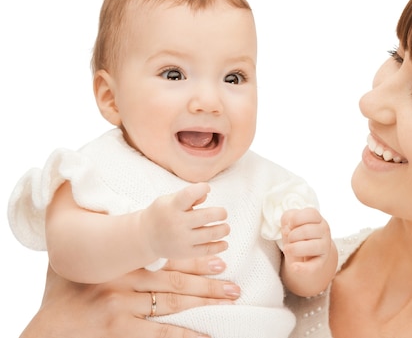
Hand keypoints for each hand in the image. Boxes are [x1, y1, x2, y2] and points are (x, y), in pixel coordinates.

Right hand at [21, 257, 239, 337]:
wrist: (48, 328)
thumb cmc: (65, 294)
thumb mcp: (82, 264)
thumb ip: (104, 245)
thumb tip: (107, 214)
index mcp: (121, 265)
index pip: (167, 262)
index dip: (196, 261)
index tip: (220, 260)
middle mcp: (125, 284)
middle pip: (176, 283)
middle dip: (208, 284)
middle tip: (233, 286)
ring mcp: (124, 310)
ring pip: (173, 305)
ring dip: (204, 304)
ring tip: (228, 302)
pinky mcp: (121, 332)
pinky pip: (160, 334)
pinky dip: (185, 335)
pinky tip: (204, 335)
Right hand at [141, 183, 229, 260]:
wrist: (145, 237)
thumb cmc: (163, 213)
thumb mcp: (170, 200)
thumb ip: (189, 196)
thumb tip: (206, 194)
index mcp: (172, 206)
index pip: (189, 194)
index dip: (202, 188)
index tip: (207, 188)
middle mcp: (177, 223)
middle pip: (206, 216)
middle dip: (220, 213)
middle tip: (223, 213)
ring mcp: (181, 239)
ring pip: (209, 234)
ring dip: (223, 230)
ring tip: (225, 227)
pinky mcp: (185, 252)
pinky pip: (206, 250)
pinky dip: (219, 246)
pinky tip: (224, 243)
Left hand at [280, 207, 333, 273]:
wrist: (305, 253)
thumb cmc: (297, 234)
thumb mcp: (290, 223)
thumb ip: (287, 219)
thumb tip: (287, 230)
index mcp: (318, 219)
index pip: (311, 214)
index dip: (296, 219)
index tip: (290, 224)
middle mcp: (324, 231)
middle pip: (308, 230)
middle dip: (292, 236)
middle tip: (289, 239)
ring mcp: (324, 247)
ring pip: (311, 247)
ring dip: (294, 248)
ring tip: (288, 249)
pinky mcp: (321, 262)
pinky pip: (313, 266)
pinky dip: (302, 268)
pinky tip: (294, 267)